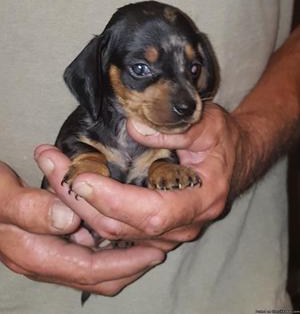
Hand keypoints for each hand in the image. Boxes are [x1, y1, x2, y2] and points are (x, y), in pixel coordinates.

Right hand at [0, 157, 163, 295]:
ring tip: (147, 246)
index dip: (124, 263)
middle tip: (158, 251)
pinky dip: (107, 252)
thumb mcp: (4, 198)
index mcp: (35, 255)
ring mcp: (47, 256)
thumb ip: (32, 209)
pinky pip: (85, 257)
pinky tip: (119, 237)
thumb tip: (68, 219)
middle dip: (130, 267)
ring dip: (121, 261)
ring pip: (92, 270)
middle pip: (95, 276)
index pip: (89, 268)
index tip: (153, 252)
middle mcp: (44, 263)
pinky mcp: (50, 247)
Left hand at [42, 102, 239, 251]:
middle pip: (122, 227)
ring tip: (53, 171)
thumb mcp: (208, 124)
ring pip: (114, 232)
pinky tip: (71, 190)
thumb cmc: (223, 140)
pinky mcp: (158, 229)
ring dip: (78, 205)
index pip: (151, 212)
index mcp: (201, 198)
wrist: (236, 160)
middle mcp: (185, 223)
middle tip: (50, 164)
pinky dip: (90, 212)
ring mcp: (170, 230)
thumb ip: (177, 128)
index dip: (113, 199)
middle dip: (80, 200)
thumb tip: (135, 130)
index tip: (79, 176)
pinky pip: (117, 229)